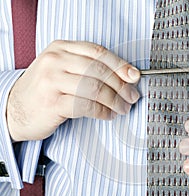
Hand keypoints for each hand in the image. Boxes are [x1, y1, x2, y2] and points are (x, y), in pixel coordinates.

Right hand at [7, 40, 139, 141]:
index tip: (134, 76)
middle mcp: (55, 60)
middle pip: (99, 70)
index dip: (120, 64)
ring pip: (95, 88)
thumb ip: (89, 69)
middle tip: (132, 96)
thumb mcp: (62, 69)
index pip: (98, 52)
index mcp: (61, 48)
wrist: (14, 109)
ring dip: (115, 100)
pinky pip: (86, 106)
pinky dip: (102, 111)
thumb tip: (124, 76)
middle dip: (121, 85)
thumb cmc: (44, 89)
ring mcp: (52, 81)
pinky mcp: (52, 103)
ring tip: (123, 108)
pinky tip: (108, 115)